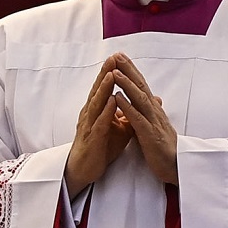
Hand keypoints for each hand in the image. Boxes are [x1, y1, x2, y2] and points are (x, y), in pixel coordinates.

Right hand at [64, 58, 135, 191]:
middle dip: (106, 73)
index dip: (111, 73)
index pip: (104, 88)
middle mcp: (91, 114)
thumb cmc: (101, 147)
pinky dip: (106, 112)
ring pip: (97, 103)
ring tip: (111, 74)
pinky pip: (99, 123)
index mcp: (97, 111)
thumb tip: (143, 102)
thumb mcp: (120, 129)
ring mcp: (90, 126)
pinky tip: (111, 102)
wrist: (85, 169)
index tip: (119, 58)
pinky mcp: (93, 138)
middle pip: (98, 90)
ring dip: (104, 89)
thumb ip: (129, 114)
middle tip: (113, 58)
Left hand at [107, 55, 177, 184]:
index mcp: (153, 110)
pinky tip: (117, 98)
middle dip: (128, 70)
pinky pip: (137, 119)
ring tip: (115, 72)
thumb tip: (152, 98)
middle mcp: (154, 112)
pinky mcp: (149, 135)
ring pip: (139, 99)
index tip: (120, 58)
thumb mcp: (156, 126)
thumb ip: (151, 112)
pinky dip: (127, 108)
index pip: (141, 86)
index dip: (131, 71)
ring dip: (126, 85)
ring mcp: (152, 122)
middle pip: (140, 86)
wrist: (177, 167)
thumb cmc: (163, 148)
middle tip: (117, 55)